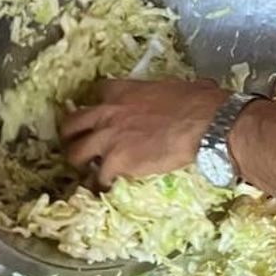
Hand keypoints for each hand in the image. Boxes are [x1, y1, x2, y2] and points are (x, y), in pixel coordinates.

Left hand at [60, 78, 229, 187]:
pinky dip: (100, 185)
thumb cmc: (198, 102)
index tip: (101, 112)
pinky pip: (98, 178)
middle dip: (70, 135)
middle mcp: (108, 113)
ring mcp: (109, 139)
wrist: (204, 125)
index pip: (97, 91)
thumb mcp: (176, 87)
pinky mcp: (117, 162)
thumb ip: (165, 91)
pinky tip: (105, 189)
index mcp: (123, 91)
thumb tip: (190, 91)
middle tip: (76, 143)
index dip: (97, 103)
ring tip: (87, 170)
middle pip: (71, 123)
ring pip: (75, 153)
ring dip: (80, 163)